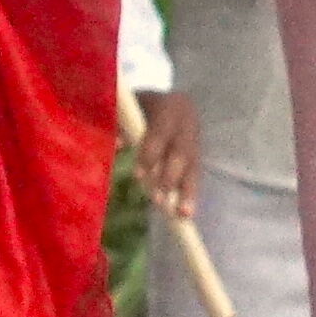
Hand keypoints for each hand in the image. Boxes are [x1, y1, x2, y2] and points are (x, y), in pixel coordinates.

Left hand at [131, 88, 204, 223]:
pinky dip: (190, 194)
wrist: (167, 102)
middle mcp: (188, 122)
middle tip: (157, 200)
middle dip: (169, 178)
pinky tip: (186, 213)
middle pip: (182, 152)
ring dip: (186, 191)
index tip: (138, 176)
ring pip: (193, 166)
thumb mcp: (126, 109)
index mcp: (170, 105)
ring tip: (180, 214)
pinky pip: (195, 175)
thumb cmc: (137, 106)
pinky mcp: (198, 154)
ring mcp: (196, 138)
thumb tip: (117, 145)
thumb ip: (119, 124)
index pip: (161, 132)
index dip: (151, 154)